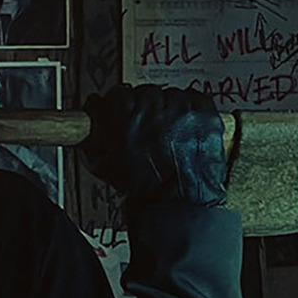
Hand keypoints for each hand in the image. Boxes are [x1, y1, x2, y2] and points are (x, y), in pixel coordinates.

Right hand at [79, 83, 227, 207]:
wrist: (176, 204)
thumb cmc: (142, 187)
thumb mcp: (102, 162)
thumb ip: (91, 131)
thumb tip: (91, 109)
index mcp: (126, 118)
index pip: (120, 93)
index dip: (123, 104)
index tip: (127, 110)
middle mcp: (154, 111)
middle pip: (147, 93)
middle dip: (148, 108)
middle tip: (152, 127)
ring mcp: (183, 112)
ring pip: (173, 96)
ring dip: (171, 110)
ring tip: (172, 132)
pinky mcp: (206, 116)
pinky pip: (198, 99)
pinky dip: (194, 111)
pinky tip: (188, 128)